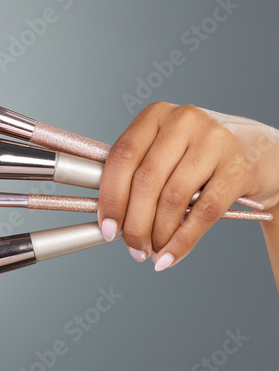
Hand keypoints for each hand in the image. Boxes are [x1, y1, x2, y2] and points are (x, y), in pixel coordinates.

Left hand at [97, 102, 278, 270]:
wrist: (262, 153)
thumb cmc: (202, 156)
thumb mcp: (167, 151)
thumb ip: (137, 172)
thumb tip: (109, 218)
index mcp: (156, 115)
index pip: (122, 157)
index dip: (110, 197)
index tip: (107, 227)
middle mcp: (184, 121)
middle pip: (145, 180)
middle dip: (134, 223)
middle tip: (133, 248)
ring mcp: (214, 141)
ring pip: (172, 198)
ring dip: (158, 234)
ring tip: (152, 252)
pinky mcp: (239, 166)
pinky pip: (203, 212)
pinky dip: (183, 240)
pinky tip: (172, 255)